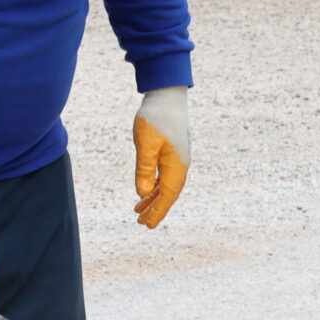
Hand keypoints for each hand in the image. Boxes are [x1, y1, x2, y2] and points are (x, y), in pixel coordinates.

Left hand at [133, 86, 189, 228]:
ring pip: (167, 185)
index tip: (146, 225)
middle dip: (155, 208)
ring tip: (138, 208)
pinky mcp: (174, 150)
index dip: (157, 212)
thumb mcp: (145, 144)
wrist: (168, 94)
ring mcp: (179, 157)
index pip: (166, 196)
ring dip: (154, 197)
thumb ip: (144, 169)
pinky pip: (166, 174)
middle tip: (141, 222)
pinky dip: (156, 185)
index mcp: (176, 165)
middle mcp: (181, 164)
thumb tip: (142, 192)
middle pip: (168, 194)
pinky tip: (147, 189)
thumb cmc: (156, 117)